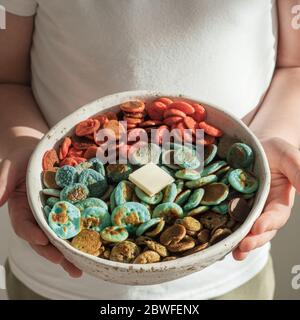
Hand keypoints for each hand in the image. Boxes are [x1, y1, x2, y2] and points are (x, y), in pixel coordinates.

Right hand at [0, 149, 81, 276]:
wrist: (39, 152)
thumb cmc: (22, 159)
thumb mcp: (10, 168)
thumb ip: (2, 183)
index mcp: (21, 210)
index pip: (24, 226)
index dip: (32, 234)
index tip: (42, 240)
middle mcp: (38, 216)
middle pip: (45, 239)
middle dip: (56, 254)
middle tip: (70, 268)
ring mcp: (55, 214)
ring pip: (62, 236)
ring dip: (71, 252)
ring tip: (82, 267)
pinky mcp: (70, 208)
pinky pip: (76, 222)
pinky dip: (83, 234)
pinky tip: (95, 245)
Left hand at [233, 137, 299, 259]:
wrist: (251, 146)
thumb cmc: (272, 151)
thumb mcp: (287, 156)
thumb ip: (299, 170)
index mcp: (278, 201)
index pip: (276, 216)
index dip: (269, 223)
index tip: (259, 227)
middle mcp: (262, 210)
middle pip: (261, 230)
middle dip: (253, 240)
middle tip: (243, 247)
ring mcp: (245, 210)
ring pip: (244, 231)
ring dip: (240, 243)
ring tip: (233, 253)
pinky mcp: (229, 207)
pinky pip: (227, 222)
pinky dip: (223, 233)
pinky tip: (216, 241)